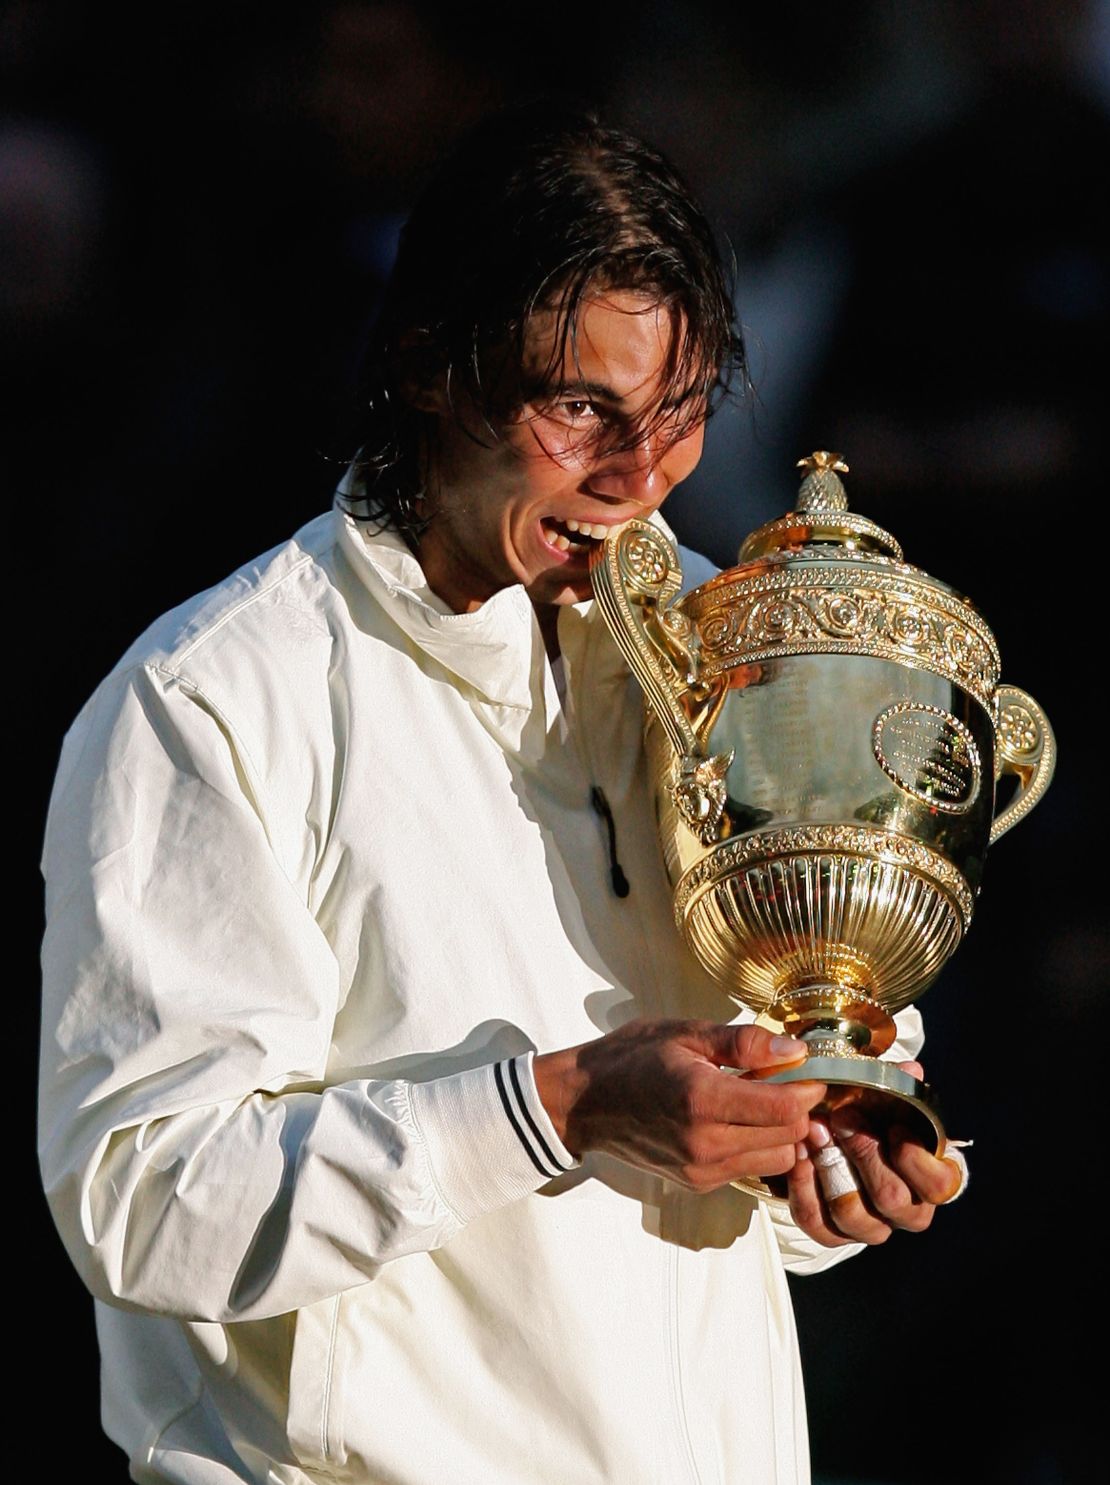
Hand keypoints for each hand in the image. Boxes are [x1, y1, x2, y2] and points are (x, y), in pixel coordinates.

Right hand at [534, 1019, 825, 1191]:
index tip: (807, 1070)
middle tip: (785, 1082)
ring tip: (761, 1102)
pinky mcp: (698, 1183)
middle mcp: (705, 1143)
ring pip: (777, 1160)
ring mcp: (701, 1169)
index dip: (807, 1088)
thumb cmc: (632, 1057)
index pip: (785, 1108)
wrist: (584, 1101)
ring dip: (781, 1132)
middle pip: (788, 1137)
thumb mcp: (685, 1034)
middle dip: (798, 1109)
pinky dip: (758, 1147)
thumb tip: (795, 1052)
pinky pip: (751, 1169)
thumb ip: (743, 1044)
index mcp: (702, 1099)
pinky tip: (738, 1120)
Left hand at [786, 1061, 966, 1245]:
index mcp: (932, 1180)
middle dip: (863, 1152)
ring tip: (814, 1131)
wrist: (835, 1133)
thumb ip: (900, 1086)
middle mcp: (906, 1211)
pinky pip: (817, 1223)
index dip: (915, 1158)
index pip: (938, 1186)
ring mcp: (870, 1227)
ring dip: (829, 1167)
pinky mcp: (833, 1233)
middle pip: (890, 1197)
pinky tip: (797, 1154)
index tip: (893, 1125)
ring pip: (852, 1215)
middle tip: (842, 1117)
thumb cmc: (873, 1114)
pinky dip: (803, 1187)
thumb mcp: (886, 1096)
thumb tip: (911, 1071)